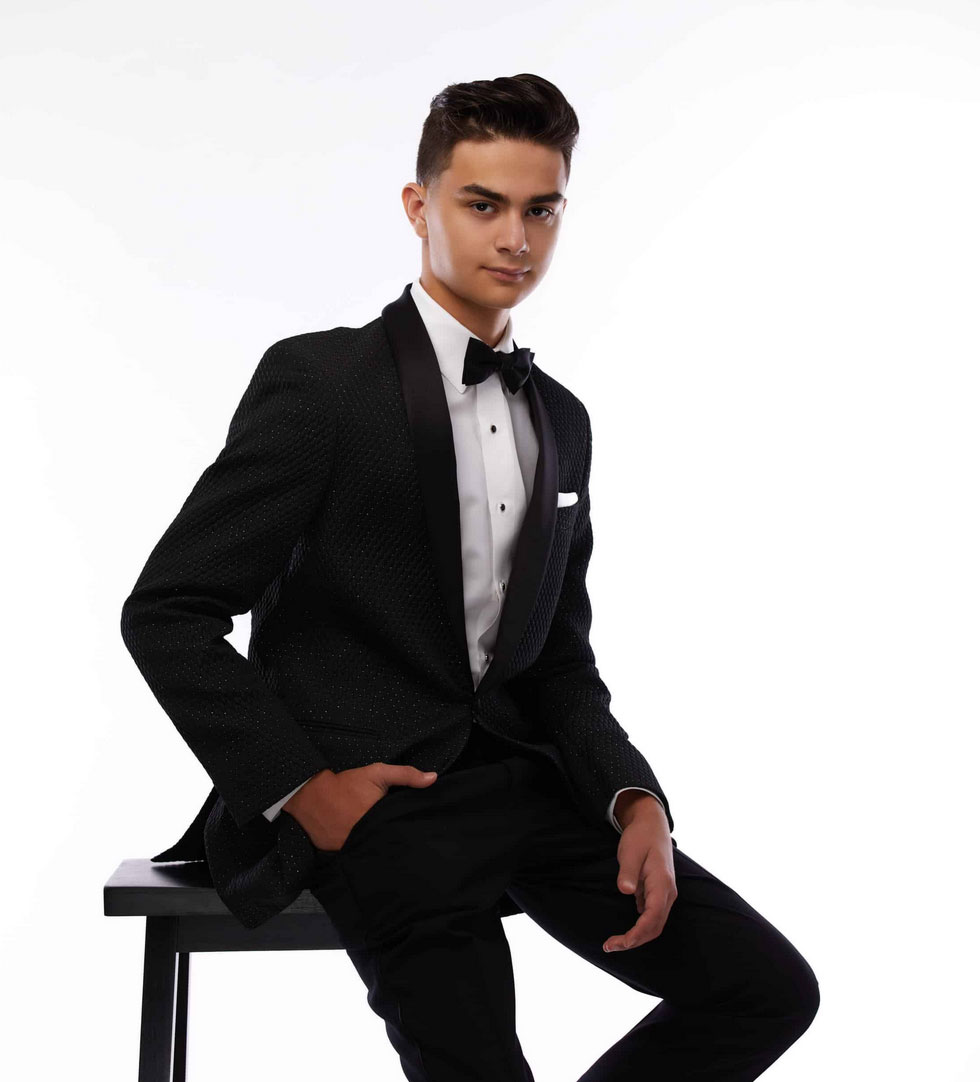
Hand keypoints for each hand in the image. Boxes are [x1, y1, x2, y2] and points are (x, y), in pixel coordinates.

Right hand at [283, 762, 437, 850]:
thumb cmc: (346, 783)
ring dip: (375, 847)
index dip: (405, 829)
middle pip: (386, 843)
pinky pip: (353, 855)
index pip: (398, 830)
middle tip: (400, 839)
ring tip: (383, 845)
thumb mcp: (378, 773)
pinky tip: (364, 848)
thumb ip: (406, 775)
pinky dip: (359, 851)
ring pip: (370, 851)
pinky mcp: (336, 853)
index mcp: (376, 819)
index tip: (412, 831)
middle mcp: (363, 837)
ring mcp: (348, 848)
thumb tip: (433, 778)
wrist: (310, 793)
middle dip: (392, 841)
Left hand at [603, 794, 676, 952]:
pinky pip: (651, 918)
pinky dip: (639, 929)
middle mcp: (667, 893)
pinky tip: (624, 933)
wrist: (652, 825)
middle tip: (609, 946)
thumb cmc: (641, 837)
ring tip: (613, 943)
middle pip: (655, 927)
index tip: (620, 943)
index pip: (653, 917)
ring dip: (636, 937)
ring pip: (654, 924)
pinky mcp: (658, 894)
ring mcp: (664, 894)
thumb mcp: (631, 851)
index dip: (638, 934)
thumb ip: (628, 872)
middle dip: (634, 941)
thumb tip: (625, 891)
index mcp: (662, 883)